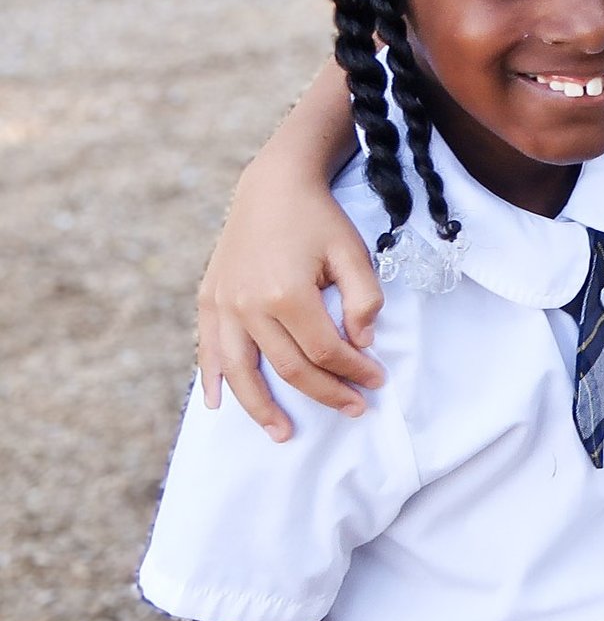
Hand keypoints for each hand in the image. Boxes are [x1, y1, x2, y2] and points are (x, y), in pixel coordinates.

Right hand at [196, 165, 384, 441]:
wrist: (273, 186)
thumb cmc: (319, 220)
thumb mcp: (353, 253)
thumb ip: (364, 299)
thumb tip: (363, 342)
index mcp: (287, 294)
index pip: (326, 351)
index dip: (354, 371)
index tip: (377, 382)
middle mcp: (249, 305)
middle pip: (289, 367)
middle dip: (325, 393)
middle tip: (355, 409)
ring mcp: (224, 304)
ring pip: (241, 370)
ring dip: (261, 408)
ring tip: (283, 434)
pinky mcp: (209, 299)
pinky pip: (209, 349)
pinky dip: (213, 379)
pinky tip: (218, 405)